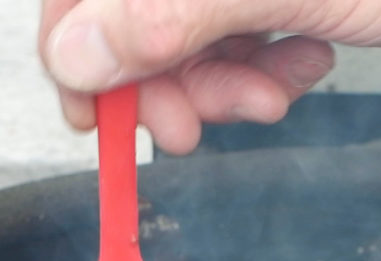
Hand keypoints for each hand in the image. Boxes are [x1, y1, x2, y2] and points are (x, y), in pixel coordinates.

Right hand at [40, 0, 380, 153]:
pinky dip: (260, 66)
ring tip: (272, 96)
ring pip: (184, 27)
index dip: (75, 45)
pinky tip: (305, 66)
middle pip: (130, 8)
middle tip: (196, 129)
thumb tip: (78, 52)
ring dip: (217, 81)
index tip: (94, 116)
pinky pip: (237, 29)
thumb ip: (176, 13)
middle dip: (160, 77)